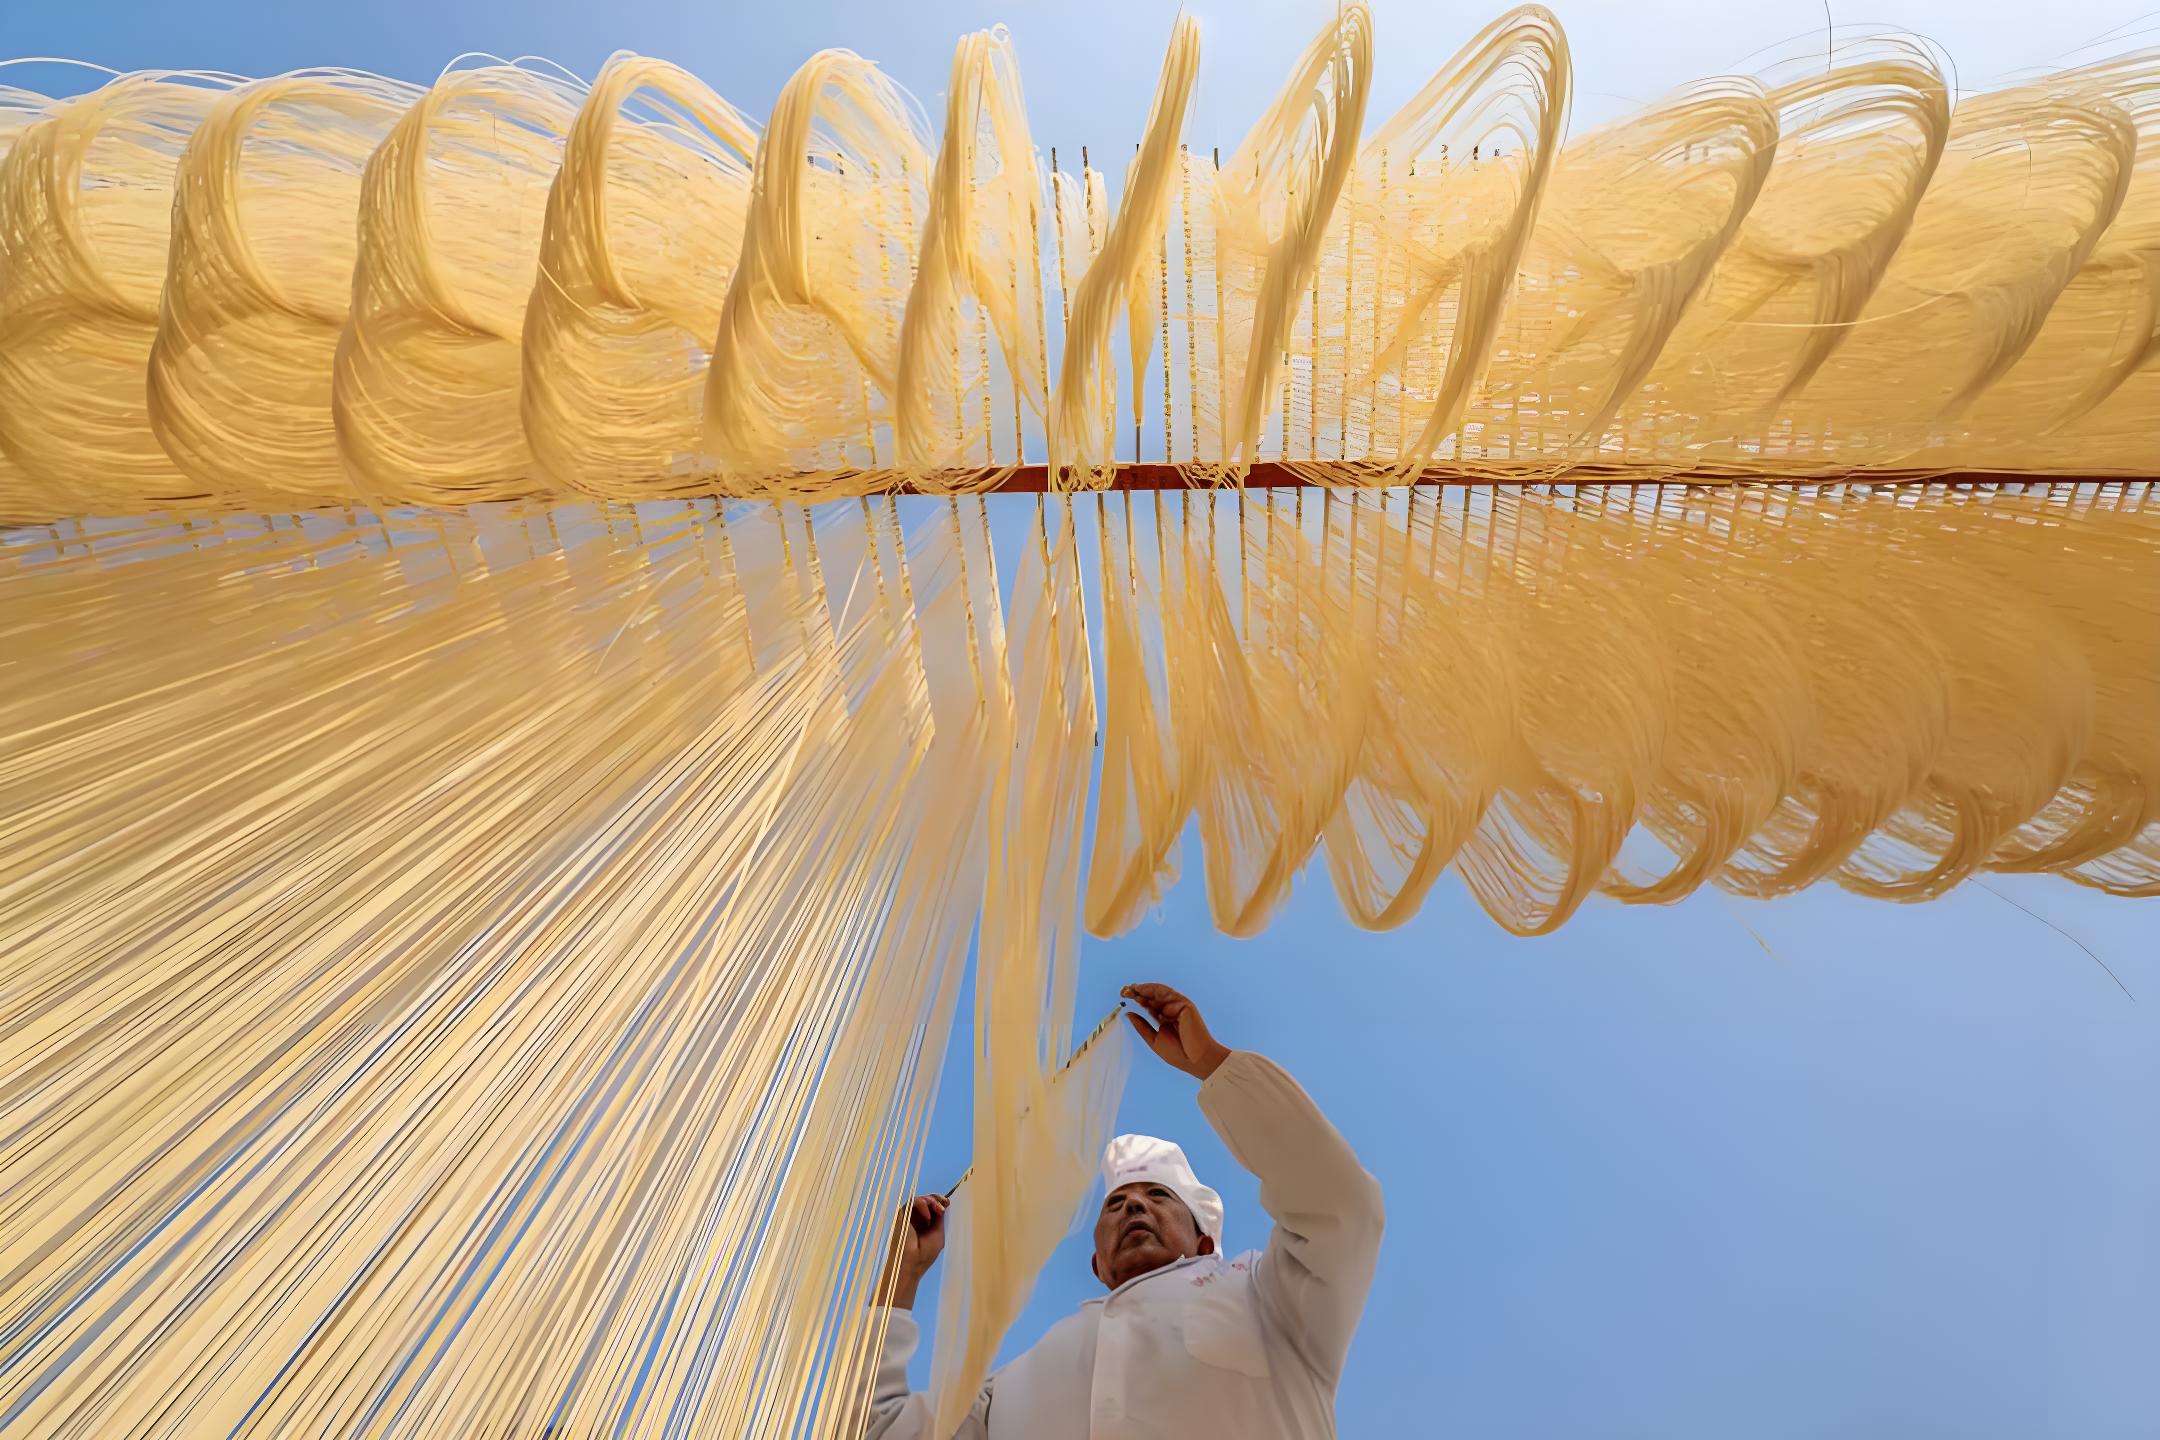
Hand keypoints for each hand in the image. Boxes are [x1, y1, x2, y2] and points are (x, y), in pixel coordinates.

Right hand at [878, 1194, 947, 1309]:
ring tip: (938, 1210)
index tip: (947, 1202)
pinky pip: (912, 1202)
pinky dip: (922, 1205)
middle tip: (944, 1205)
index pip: (932, 1207)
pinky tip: (927, 1217)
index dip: (939, 1202)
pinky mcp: (901, 1214)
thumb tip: (943, 1204)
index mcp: (925, 1223)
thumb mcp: (938, 1234)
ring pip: (920, 1199)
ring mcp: (909, 1216)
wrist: (912, 1263)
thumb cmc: (925, 1253)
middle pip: (927, 1200)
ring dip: (931, 1201)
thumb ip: (939, 1219)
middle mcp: (917, 1218)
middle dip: (937, 1200)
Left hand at [1122, 983, 1232, 1080]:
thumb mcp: (1153, 1039)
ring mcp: (1179, 1006)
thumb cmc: (1177, 1053)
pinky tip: (1142, 990)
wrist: (1194, 1060)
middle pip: (1153, 996)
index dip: (1137, 999)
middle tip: (1124, 990)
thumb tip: (1128, 1013)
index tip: (1123, 996)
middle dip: (1138, 991)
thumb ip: (1142, 1026)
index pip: (1149, 1004)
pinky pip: (1168, 993)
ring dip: (1144, 988)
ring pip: (1160, 992)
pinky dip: (1154, 990)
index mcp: (1164, 1018)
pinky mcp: (1185, 1005)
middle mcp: (1172, 1010)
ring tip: (1131, 988)